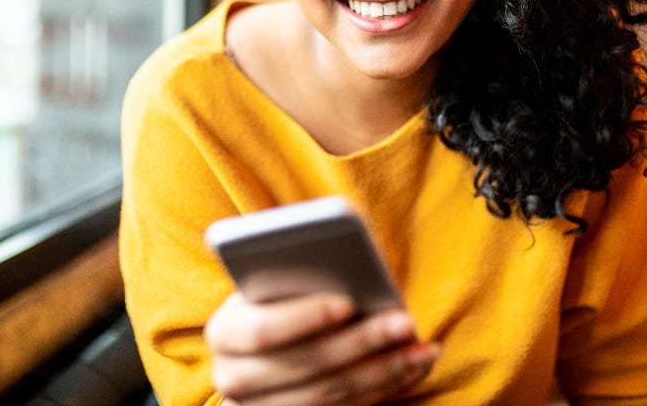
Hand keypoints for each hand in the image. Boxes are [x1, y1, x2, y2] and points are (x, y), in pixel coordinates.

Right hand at [204, 291, 439, 405]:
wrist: (259, 356)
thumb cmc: (273, 303)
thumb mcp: (271, 285)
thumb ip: (293, 272)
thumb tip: (343, 254)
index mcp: (224, 333)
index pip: (261, 330)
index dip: (304, 318)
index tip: (347, 302)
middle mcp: (234, 379)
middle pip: (306, 365)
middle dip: (361, 342)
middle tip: (405, 321)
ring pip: (330, 394)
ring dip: (383, 370)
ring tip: (422, 347)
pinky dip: (383, 388)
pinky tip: (412, 365)